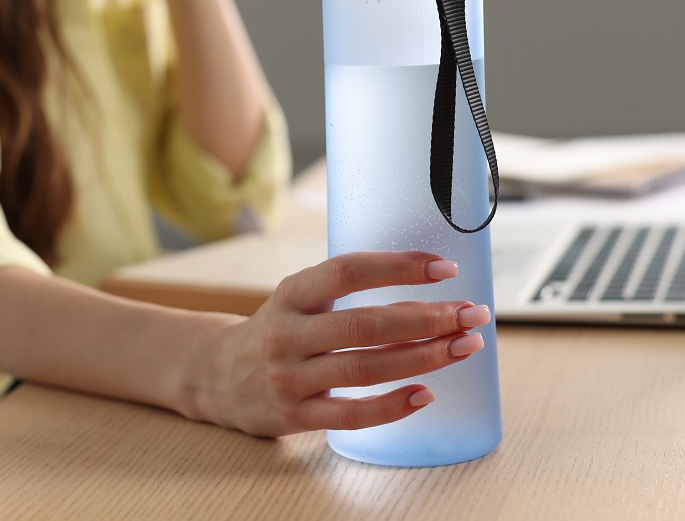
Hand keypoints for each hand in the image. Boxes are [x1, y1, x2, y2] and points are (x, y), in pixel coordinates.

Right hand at [197, 251, 491, 437]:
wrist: (214, 375)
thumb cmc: (275, 330)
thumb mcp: (297, 298)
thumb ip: (345, 291)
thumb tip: (424, 287)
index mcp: (291, 293)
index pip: (348, 271)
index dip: (398, 266)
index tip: (444, 267)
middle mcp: (287, 333)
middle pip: (365, 324)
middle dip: (426, 318)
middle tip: (470, 314)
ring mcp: (289, 377)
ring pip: (364, 368)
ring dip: (422, 358)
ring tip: (462, 347)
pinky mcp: (294, 416)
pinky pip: (350, 414)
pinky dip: (391, 406)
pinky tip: (425, 394)